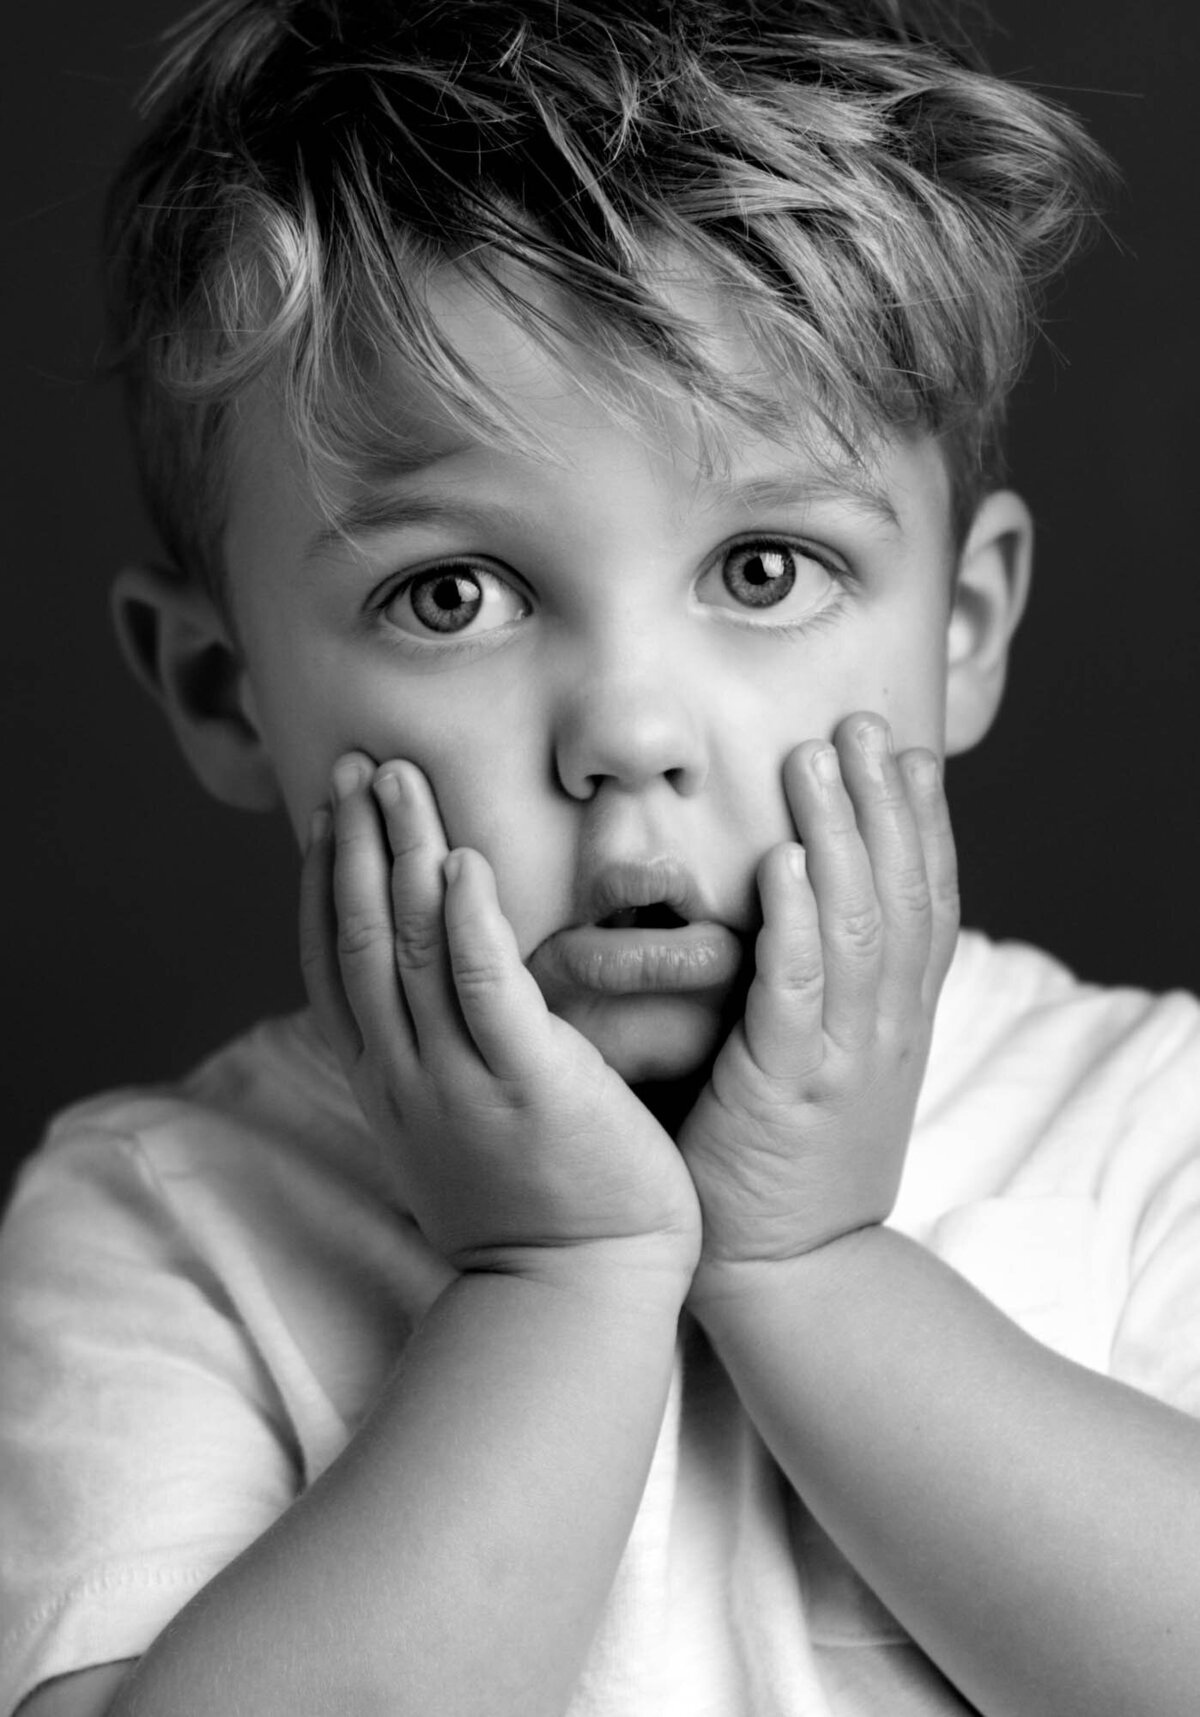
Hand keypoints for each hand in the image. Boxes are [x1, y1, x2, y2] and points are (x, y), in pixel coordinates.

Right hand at [299, 753, 700, 1277]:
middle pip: (362, 939)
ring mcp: (462, 1081)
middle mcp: (409, 1076)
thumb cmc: (534, 1207)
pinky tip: (462, 861)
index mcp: (390, 1083)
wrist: (578, 1293)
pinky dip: (467, 922)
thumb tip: (423, 1003)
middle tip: (357, 767)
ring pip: (411, 950)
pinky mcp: (529, 1085)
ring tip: (400, 780)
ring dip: (402, 856)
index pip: (335, 965)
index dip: (328, 883)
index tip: (332, 815)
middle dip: (357, 846)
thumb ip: (434, 1060)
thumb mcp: (453, 1129)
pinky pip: (485, 990)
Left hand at [677, 713, 958, 1288]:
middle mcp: (886, 1029)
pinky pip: (798, 991)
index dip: (921, 824)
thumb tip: (811, 921)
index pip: (925, 903)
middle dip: (881, 803)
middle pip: (900, 893)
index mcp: (898, 1023)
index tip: (905, 755)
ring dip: (837, 835)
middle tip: (861, 725)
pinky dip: (795, 922)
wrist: (791, 1276)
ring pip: (854, 924)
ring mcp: (843, 1057)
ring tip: (816, 759)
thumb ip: (831, 998)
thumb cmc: (790, 1164)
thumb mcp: (836, 1071)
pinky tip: (782, 862)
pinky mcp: (788, 1088)